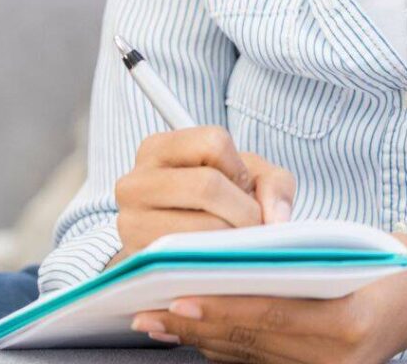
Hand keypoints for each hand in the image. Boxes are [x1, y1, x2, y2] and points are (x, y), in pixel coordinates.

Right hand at [112, 125, 296, 261]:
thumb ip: (274, 185)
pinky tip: (220, 262)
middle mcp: (134, 182)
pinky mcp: (135, 263)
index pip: (213, 142)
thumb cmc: (217, 202)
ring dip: (231, 240)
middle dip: (244, 210)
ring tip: (237, 243)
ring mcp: (130, 224)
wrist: (177, 243)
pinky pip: (185, 264)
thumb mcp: (246, 178)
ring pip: (197, 227)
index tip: (243, 187)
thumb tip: (277, 220)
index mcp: (158, 148)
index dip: (240, 168)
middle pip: (206, 185)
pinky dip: (214, 264)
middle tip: (253, 226)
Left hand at [129, 234, 406, 362]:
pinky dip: (228, 348)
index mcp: (344, 324)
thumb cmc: (388, 259)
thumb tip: (229, 260)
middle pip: (250, 343)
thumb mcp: (346, 246)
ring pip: (249, 358)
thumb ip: (294, 259)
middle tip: (149, 311)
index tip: (175, 298)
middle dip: (196, 327)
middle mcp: (334, 360)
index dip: (217, 308)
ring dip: (203, 340)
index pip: (265, 316)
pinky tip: (199, 332)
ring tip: (162, 321)